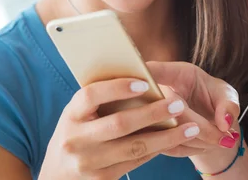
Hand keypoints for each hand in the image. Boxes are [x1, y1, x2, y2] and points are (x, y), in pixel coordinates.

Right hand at [38, 78, 199, 179]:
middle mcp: (75, 139)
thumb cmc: (76, 132)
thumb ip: (100, 99)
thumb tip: (140, 79)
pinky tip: (173, 141)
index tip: (144, 83)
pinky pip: (135, 162)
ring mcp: (88, 163)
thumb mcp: (78, 114)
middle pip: (120, 123)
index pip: (92, 95)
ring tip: (190, 128)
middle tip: (179, 104)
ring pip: (134, 147)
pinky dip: (156, 150)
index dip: (118, 88)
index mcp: (70, 114)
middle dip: (153, 113)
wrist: (57, 175)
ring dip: (166, 137)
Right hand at [147, 62, 240, 157]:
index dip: (146, 75)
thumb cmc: (214, 99)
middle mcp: (156, 94)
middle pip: (166, 111)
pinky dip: (192, 150)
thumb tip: (224, 122)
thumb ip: (229, 104)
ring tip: (220, 139)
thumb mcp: (226, 95)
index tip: (145, 81)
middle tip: (225, 136)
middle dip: (200, 128)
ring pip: (167, 134)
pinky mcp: (151, 138)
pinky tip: (206, 144)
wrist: (208, 122)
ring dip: (197, 142)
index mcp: (174, 74)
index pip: (155, 71)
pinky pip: (168, 149)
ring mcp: (149, 117)